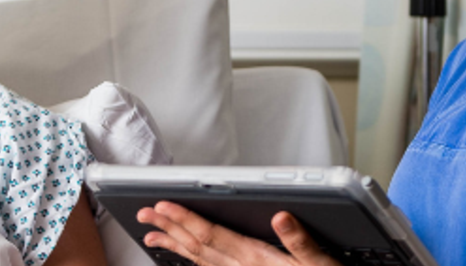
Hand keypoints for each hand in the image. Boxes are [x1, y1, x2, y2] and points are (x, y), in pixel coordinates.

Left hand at [137, 202, 340, 265]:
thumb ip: (300, 242)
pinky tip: (183, 256)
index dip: (185, 218)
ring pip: (198, 261)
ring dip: (174, 245)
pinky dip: (191, 261)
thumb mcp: (321, 263)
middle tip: (144, 214)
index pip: (212, 234)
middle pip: (197, 246)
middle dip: (169, 228)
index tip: (162, 205)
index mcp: (257, 259)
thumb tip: (282, 217)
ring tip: (151, 235)